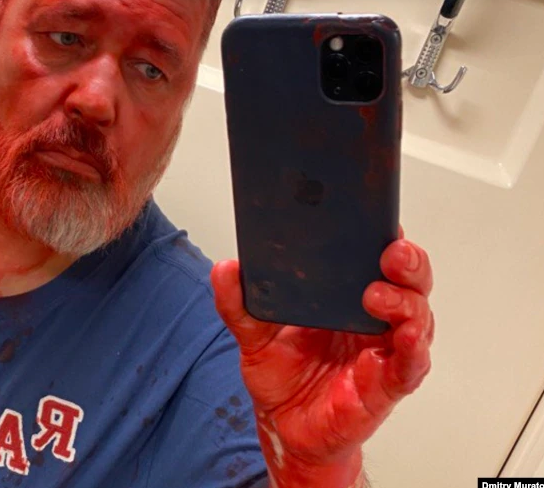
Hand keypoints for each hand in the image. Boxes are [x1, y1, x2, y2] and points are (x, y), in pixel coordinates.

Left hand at [209, 229, 433, 485]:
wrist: (284, 426)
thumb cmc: (282, 375)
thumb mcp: (253, 334)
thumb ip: (239, 303)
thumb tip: (226, 269)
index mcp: (347, 296)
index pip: (374, 256)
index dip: (380, 234)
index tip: (373, 218)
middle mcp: (375, 318)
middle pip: (408, 280)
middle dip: (407, 261)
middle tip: (390, 252)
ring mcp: (385, 350)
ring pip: (417, 316)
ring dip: (405, 302)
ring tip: (378, 296)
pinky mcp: (387, 384)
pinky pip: (410, 364)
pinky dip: (413, 349)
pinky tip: (406, 336)